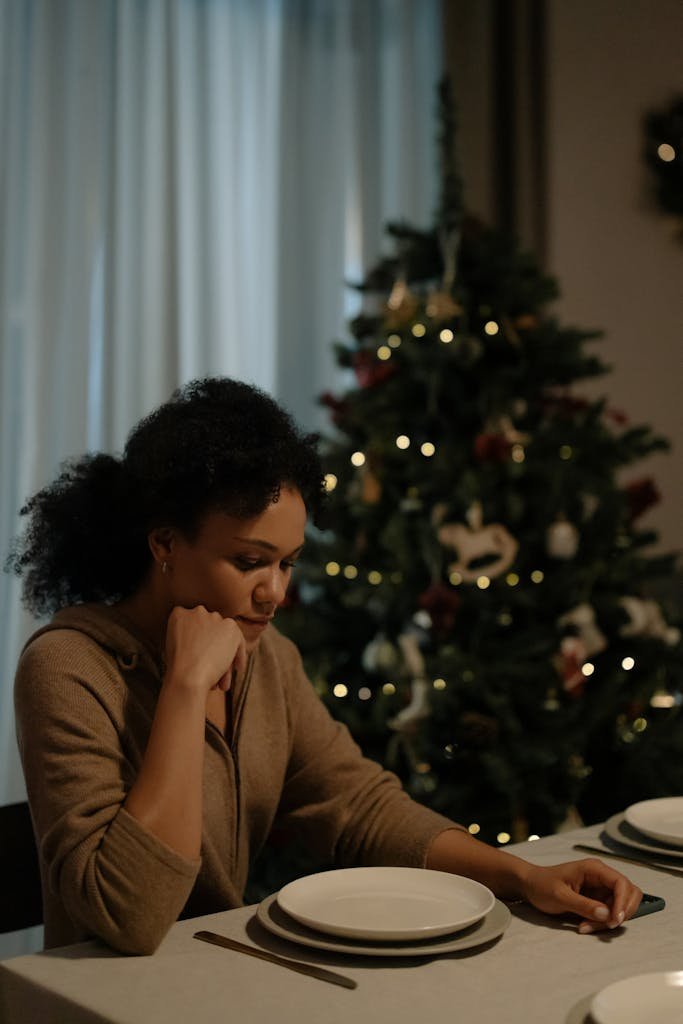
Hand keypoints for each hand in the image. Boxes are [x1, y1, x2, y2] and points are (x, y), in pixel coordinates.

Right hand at [164, 605, 247, 695]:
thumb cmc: (178, 669)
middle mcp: (197, 611)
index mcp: (179, 614)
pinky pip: (238, 641)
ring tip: (223, 676)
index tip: (198, 653)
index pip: (192, 624)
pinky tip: (237, 668)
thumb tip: (202, 645)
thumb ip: (186, 638)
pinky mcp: (230, 626)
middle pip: (210, 629)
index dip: (197, 639)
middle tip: (213, 666)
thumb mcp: (173, 647)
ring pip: (223, 637)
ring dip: (224, 655)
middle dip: (212, 646)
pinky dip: (239, 655)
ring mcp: (214, 617)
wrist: (189, 674)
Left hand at [520, 857, 642, 932]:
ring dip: (610, 920)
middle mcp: (602, 877)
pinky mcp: (598, 901)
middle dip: (621, 912)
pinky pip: (610, 914)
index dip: (624, 901)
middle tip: (606, 925)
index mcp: (594, 869)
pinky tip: (584, 926)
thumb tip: (607, 914)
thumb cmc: (542, 885)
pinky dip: (602, 923)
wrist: (530, 886)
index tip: (616, 920)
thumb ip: (583, 905)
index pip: (621, 882)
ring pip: (621, 906)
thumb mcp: (560, 896)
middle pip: (629, 893)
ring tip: (587, 927)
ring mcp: (601, 889)